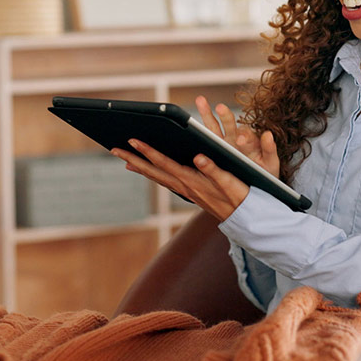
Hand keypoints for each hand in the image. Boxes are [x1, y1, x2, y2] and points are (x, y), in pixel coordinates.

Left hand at [109, 139, 249, 222]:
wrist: (246, 220)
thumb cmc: (240, 197)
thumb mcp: (230, 181)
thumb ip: (214, 169)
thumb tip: (198, 156)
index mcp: (191, 180)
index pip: (164, 163)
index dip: (147, 151)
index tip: (132, 140)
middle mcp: (184, 186)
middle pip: (153, 171)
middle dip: (133, 159)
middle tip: (114, 149)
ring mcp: (186, 191)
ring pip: (157, 177)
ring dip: (140, 167)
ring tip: (125, 159)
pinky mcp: (190, 193)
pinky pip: (166, 182)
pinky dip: (154, 174)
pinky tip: (149, 170)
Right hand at [194, 96, 279, 178]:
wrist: (256, 183)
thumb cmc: (264, 171)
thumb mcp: (270, 163)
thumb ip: (269, 149)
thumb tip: (268, 134)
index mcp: (250, 141)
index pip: (246, 134)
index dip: (243, 136)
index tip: (240, 140)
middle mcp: (235, 138)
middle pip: (229, 124)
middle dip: (225, 116)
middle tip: (221, 108)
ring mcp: (223, 143)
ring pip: (213, 126)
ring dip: (207, 114)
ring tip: (200, 100)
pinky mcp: (214, 151)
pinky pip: (205, 138)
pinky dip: (199, 132)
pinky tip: (192, 127)